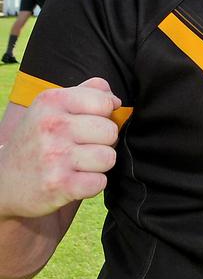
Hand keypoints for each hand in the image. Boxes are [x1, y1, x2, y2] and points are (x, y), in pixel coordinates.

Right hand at [0, 78, 119, 219]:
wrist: (3, 182)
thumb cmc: (38, 141)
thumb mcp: (52, 108)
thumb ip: (88, 93)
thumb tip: (115, 100)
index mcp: (51, 101)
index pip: (105, 103)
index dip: (103, 117)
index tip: (86, 125)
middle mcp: (51, 125)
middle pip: (111, 132)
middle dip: (103, 143)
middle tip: (81, 148)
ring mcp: (54, 155)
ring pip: (109, 157)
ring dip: (98, 165)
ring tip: (77, 165)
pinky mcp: (58, 184)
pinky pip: (100, 182)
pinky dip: (91, 185)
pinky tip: (73, 181)